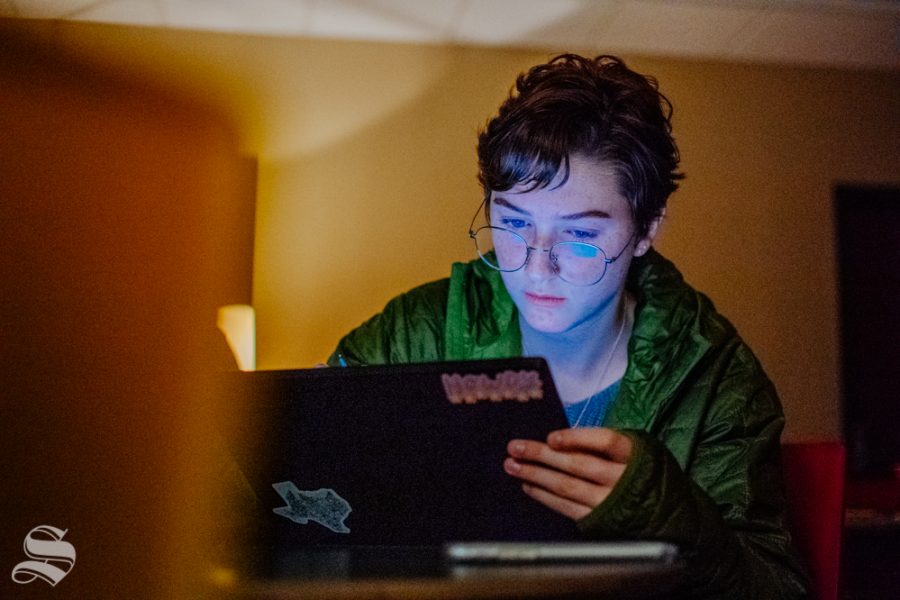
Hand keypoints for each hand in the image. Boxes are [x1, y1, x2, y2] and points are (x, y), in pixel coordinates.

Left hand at [504, 427, 632, 519]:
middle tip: (515, 447)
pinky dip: (545, 496)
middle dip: (542, 455)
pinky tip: (529, 486)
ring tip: (512, 465)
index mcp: (634, 455)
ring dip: (536, 475)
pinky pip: (567, 507)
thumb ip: (603, 444)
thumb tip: (559, 440)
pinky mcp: (600, 521)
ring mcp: (610, 502)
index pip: (605, 441)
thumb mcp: (635, 450)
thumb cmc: (641, 473)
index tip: (551, 438)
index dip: (576, 438)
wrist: (666, 514)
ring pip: (568, 486)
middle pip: (578, 464)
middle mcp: (622, 479)